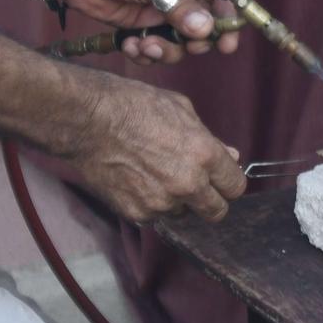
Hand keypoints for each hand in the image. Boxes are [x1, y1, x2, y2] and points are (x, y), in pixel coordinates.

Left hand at [41, 0, 241, 64]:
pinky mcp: (142, 24)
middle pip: (205, 22)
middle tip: (186, 46)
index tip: (228, 43)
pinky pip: (157, 47)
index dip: (228, 17)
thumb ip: (180, 6)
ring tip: (148, 46)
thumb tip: (206, 30)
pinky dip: (146, 52)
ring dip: (167, 49)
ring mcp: (161, 7)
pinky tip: (131, 46)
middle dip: (195, 40)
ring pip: (181, 41)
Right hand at [67, 74, 246, 221]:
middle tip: (199, 188)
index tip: (222, 179)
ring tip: (157, 174)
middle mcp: (187, 183)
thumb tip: (231, 155)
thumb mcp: (181, 109)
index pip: (235, 186)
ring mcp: (161, 202)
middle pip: (216, 212)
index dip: (229, 181)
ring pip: (182, 214)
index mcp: (204, 155)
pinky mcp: (136, 213)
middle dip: (212, 201)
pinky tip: (138, 180)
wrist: (87, 119)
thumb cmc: (134, 105)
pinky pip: (154, 216)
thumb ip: (209, 138)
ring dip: (178, 201)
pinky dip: (151, 204)